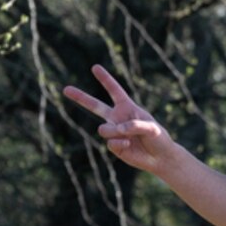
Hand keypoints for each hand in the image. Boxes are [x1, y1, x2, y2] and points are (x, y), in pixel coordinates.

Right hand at [62, 64, 178, 174]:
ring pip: (103, 129)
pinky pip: (110, 142)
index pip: (114, 91)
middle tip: (65, 89)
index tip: (95, 67)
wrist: (160, 157)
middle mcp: (117, 118)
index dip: (105, 79)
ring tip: (129, 137)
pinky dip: (119, 143)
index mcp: (127, 108)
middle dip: (80, 97)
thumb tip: (118, 128)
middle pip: (95, 106)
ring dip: (115, 132)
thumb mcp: (151, 128)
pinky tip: (129, 145)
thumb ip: (134, 125)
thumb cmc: (159, 138)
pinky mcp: (113, 145)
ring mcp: (114, 131)